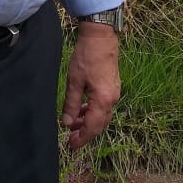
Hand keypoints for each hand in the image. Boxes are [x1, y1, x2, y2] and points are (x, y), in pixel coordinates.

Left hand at [61, 22, 119, 150]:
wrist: (100, 37)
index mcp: (103, 100)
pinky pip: (103, 106)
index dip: (82, 138)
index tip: (72, 145)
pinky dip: (93, 111)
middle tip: (71, 138)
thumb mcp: (74, 81)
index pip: (93, 127)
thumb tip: (67, 122)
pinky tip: (82, 109)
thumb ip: (72, 104)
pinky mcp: (113, 86)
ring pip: (102, 115)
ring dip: (88, 121)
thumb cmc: (86, 57)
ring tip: (73, 123)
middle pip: (100, 124)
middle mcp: (112, 99)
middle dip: (85, 132)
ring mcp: (114, 93)